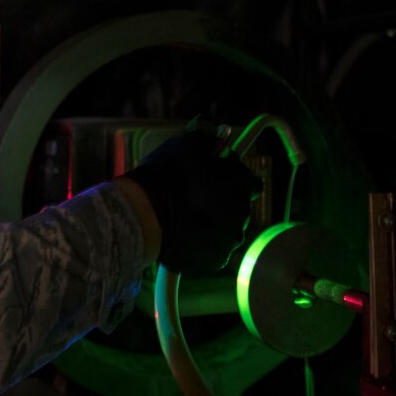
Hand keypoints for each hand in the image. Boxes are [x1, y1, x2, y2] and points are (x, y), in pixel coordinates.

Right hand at [125, 130, 261, 274]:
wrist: (143, 215)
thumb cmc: (165, 175)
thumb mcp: (185, 145)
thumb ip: (206, 139)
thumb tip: (216, 134)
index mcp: (240, 184)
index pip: (251, 182)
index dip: (235, 180)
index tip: (218, 178)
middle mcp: (242, 214)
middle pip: (239, 209)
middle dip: (223, 204)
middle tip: (196, 199)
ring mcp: (230, 241)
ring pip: (226, 232)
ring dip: (214, 226)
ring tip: (186, 219)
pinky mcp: (215, 261)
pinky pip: (213, 252)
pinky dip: (203, 246)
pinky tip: (184, 236)